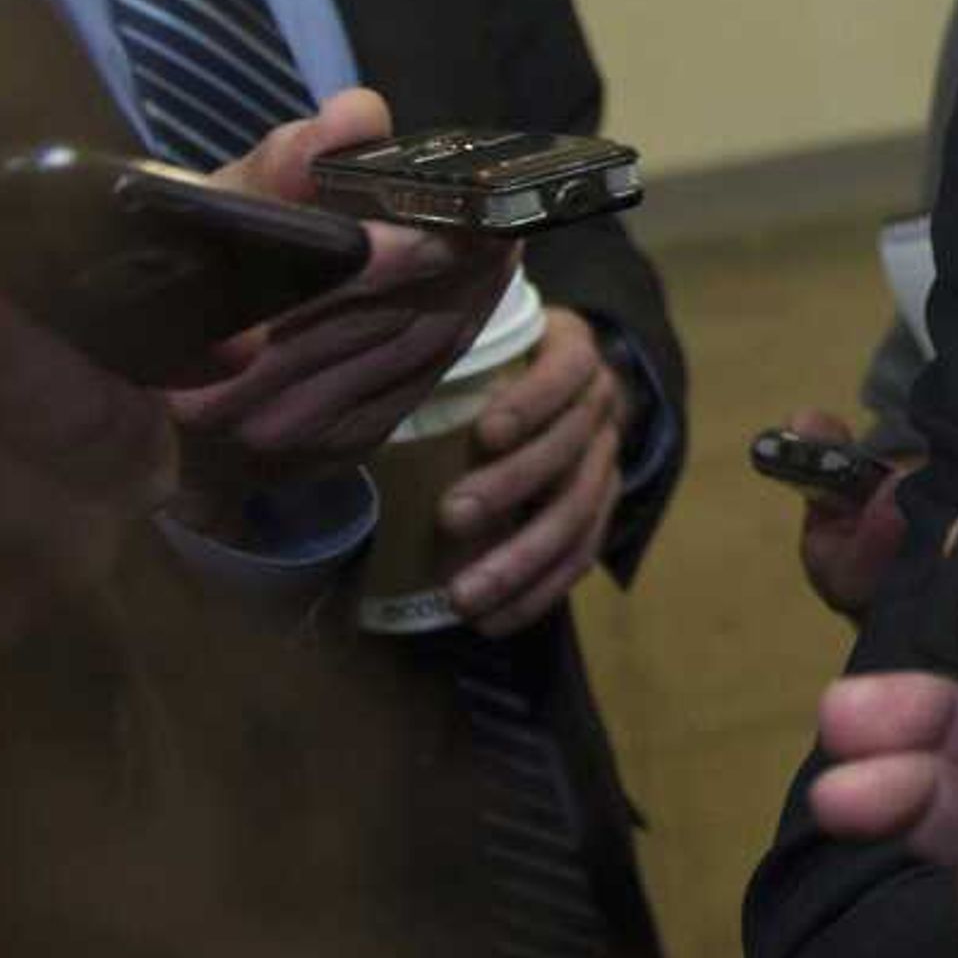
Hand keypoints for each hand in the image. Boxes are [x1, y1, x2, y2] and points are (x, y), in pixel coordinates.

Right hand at [161, 89, 517, 519]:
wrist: (150, 383)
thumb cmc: (189, 268)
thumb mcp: (216, 202)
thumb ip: (287, 159)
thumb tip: (359, 114)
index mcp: (200, 332)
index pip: (330, 281)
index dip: (405, 246)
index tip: (463, 204)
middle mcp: (239, 402)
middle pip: (389, 314)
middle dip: (459, 259)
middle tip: (503, 208)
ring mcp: (289, 437)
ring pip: (415, 349)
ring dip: (472, 291)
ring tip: (500, 237)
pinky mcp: (331, 453)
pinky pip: (421, 381)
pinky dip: (459, 329)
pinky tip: (479, 286)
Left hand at [440, 304, 628, 634]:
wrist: (556, 377)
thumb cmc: (490, 357)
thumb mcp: (473, 337)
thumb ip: (431, 357)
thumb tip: (350, 391)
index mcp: (573, 349)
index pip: (566, 371)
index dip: (532, 404)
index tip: (484, 434)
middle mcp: (602, 404)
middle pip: (570, 448)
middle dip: (513, 486)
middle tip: (451, 517)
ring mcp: (607, 458)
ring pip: (579, 512)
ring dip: (523, 558)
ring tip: (465, 595)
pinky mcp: (601, 507)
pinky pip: (582, 554)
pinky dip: (539, 591)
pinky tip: (495, 620)